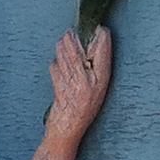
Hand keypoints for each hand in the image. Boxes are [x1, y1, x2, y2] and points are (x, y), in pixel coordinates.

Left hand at [47, 27, 112, 145]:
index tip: (101, 29)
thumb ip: (96, 71)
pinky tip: (55, 64)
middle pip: (80, 54)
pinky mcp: (60, 90)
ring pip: (66, 59)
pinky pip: (55, 70)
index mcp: (101, 83)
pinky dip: (54, 65)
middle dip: (73, 40)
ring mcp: (74, 88)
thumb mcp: (97, 90)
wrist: (68, 130)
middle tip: (70, 31)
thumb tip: (93, 47)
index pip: (104, 56)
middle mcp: (89, 84)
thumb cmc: (83, 110)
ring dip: (62, 48)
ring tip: (62, 41)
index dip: (102, 41)